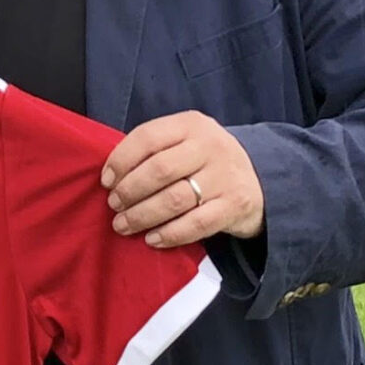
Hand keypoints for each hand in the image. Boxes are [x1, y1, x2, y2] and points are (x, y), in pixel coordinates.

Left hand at [101, 110, 265, 248]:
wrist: (259, 180)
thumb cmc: (204, 161)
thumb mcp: (184, 141)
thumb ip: (154, 150)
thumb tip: (110, 176)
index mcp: (191, 124)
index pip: (148, 137)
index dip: (121, 160)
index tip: (105, 181)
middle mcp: (210, 146)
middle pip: (159, 170)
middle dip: (129, 191)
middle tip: (114, 205)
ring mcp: (225, 176)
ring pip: (175, 199)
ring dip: (142, 215)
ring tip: (123, 224)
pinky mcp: (235, 205)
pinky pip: (196, 224)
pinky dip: (169, 234)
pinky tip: (151, 239)